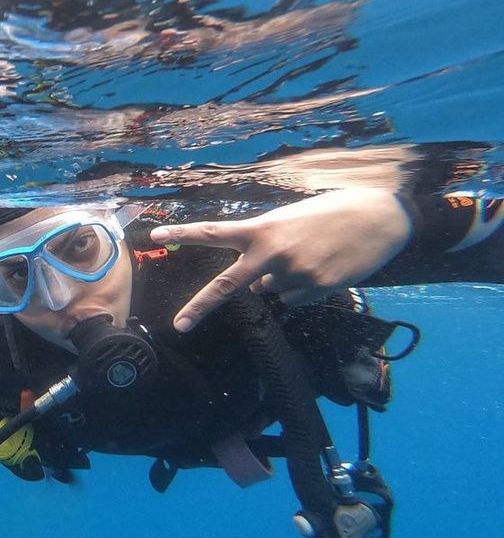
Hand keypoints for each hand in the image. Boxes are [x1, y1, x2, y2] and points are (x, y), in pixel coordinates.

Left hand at [149, 188, 413, 331]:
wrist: (381, 217)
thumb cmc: (332, 213)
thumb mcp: (291, 221)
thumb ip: (265, 248)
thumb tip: (256, 286)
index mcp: (263, 228)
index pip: (215, 231)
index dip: (185, 233)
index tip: (156, 235)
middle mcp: (273, 253)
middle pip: (227, 284)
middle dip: (200, 306)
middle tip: (179, 324)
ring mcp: (294, 273)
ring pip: (272, 290)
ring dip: (281, 280)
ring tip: (311, 256)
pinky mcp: (317, 289)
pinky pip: (296, 299)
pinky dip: (303, 290)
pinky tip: (323, 269)